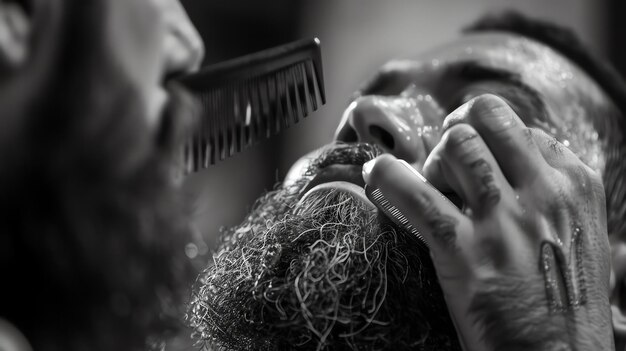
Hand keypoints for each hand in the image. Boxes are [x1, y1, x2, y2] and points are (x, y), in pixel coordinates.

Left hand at [362, 94, 613, 349]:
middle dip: (458, 128)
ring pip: (455, 144)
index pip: (522, 128)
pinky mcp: (464, 249)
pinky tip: (376, 173)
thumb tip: (510, 166)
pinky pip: (415, 194)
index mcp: (576, 184)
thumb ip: (550, 195)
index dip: (491, 139)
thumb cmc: (566, 300)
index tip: (476, 159)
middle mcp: (543, 192)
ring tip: (431, 184)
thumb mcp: (580, 234)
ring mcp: (503, 219)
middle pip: (486, 117)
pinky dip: (387, 176)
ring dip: (433, 158)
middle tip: (446, 156)